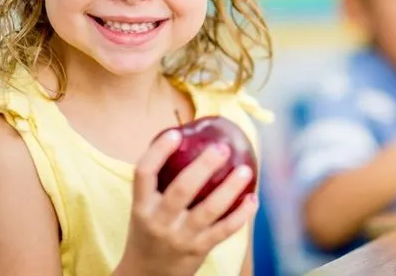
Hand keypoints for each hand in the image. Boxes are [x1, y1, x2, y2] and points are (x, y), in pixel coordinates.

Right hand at [115, 131, 257, 275]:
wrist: (147, 275)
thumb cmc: (150, 231)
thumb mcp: (145, 207)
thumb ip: (161, 180)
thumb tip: (188, 138)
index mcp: (142, 205)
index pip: (144, 173)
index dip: (158, 151)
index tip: (175, 133)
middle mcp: (159, 221)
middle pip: (181, 190)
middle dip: (203, 167)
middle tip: (222, 148)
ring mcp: (180, 237)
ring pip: (209, 210)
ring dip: (230, 189)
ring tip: (246, 170)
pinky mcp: (199, 250)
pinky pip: (224, 230)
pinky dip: (242, 214)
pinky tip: (253, 198)